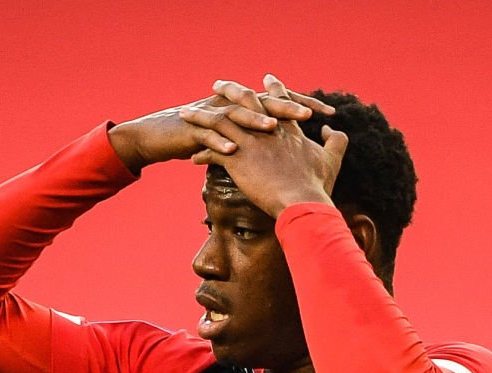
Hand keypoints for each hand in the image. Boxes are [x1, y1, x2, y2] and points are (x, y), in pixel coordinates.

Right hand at [109, 77, 333, 173]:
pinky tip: (233, 151)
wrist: (161, 136)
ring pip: (238, 116)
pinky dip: (220, 143)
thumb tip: (293, 147)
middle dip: (286, 108)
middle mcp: (233, 107)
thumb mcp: (235, 138)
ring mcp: (213, 117)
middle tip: (308, 116)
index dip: (304, 105)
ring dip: (256, 121)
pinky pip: (208, 136)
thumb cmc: (203, 140)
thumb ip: (262, 140)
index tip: (330, 113)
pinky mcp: (194, 131)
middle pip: (264, 103)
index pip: (280, 102)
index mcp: (247, 108)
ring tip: (274, 128)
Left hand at [189, 76, 347, 215]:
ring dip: (201, 118)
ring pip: (220, 121)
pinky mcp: (237, 161)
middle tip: (217, 85)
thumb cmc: (317, 186)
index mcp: (287, 129)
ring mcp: (250, 144)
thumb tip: (332, 128)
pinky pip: (213, 152)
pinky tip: (193, 158)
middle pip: (244, 100)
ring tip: (187, 114)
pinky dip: (203, 153)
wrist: (302, 204)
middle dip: (229, 90)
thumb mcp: (332, 159)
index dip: (273, 89)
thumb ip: (336, 141)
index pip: (278, 101)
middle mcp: (266, 130)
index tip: (266, 78)